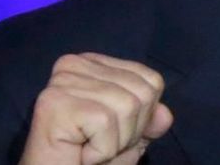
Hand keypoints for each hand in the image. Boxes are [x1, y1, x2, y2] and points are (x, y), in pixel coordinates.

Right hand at [19, 53, 173, 164]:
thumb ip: (148, 122)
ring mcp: (63, 80)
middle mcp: (74, 64)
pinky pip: (105, 122)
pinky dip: (100, 151)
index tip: (110, 134)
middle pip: (142, 93)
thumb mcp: (127, 140)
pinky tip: (79, 153)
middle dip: (129, 132)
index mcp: (94, 64)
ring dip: (114, 143)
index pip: (151, 81)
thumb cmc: (86, 162)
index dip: (142, 119)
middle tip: (96, 145)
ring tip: (86, 149)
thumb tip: (165, 114)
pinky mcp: (54, 102)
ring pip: (127, 107)